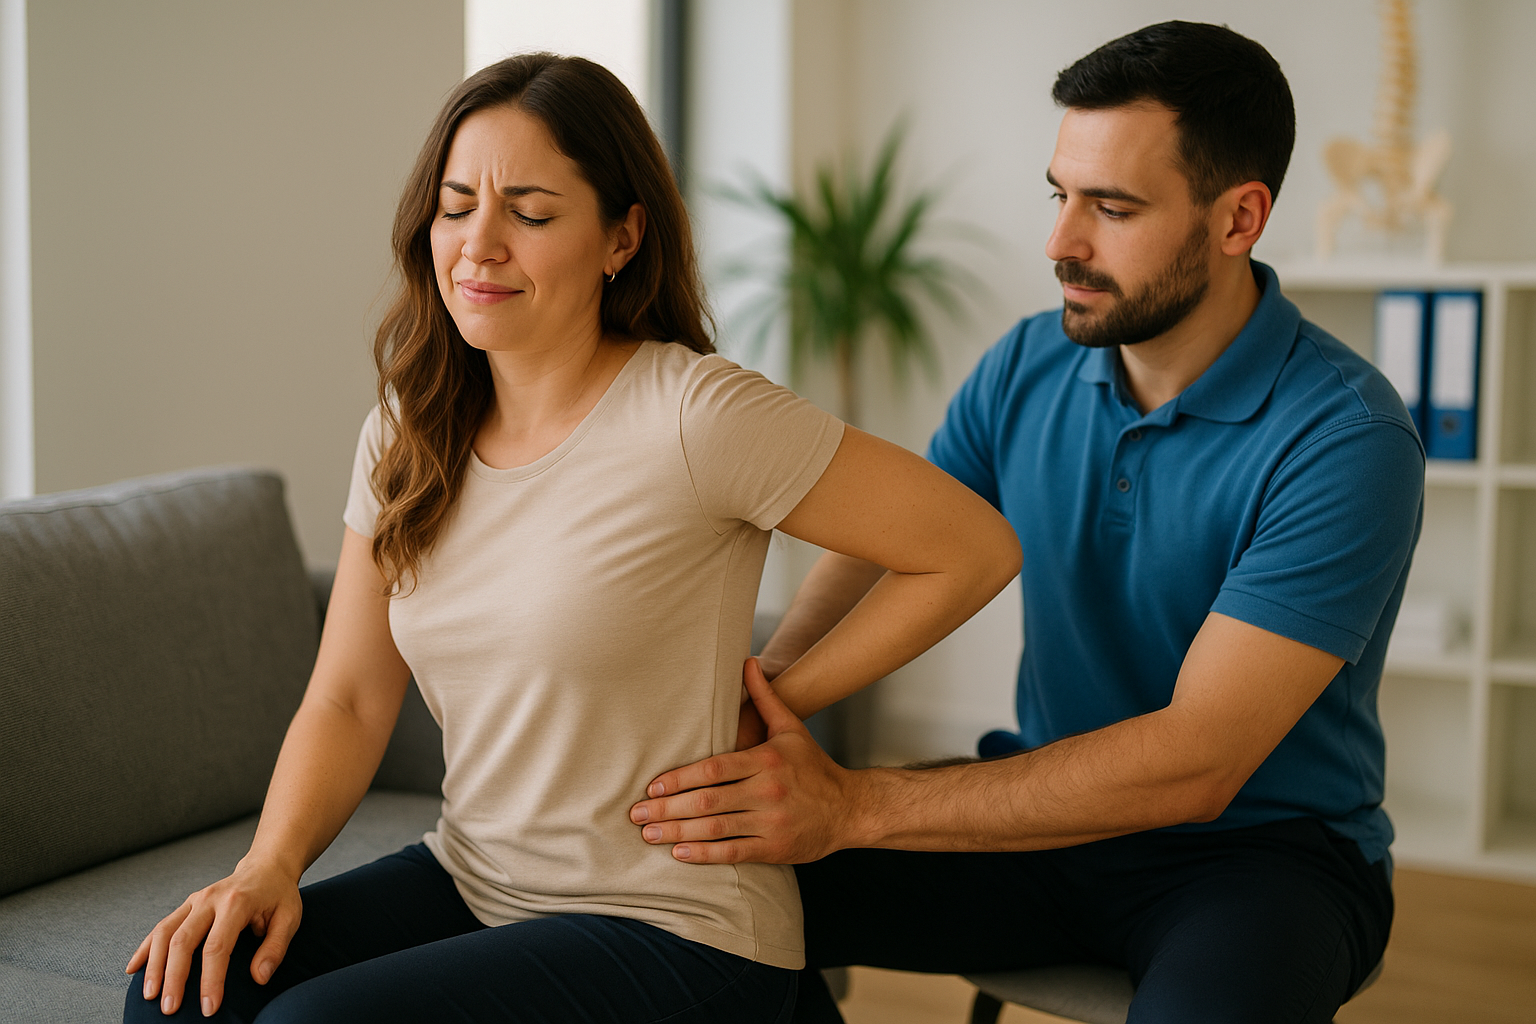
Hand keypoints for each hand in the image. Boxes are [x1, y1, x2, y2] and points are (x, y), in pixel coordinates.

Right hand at [125, 856, 301, 1016]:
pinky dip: (145, 947)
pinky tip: (133, 969)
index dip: (210, 979)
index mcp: (237, 902)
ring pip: (165, 932)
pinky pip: (160, 926)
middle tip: (170, 1009)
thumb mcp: (289, 918)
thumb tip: (259, 978)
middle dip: (174, 977)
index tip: (209, 1007)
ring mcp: (194, 900)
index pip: (217, 946)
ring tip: (149, 995)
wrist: (266, 867)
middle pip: (183, 940)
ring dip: (154, 965)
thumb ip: (275, 948)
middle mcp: (210, 899)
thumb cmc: (279, 896)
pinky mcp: (186, 905)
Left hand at [630, 657, 860, 863]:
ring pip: (716, 828)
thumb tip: (747, 661)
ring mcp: (771, 821)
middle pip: (708, 800)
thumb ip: (764, 697)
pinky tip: (680, 853)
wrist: (850, 808)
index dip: (680, 779)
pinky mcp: (775, 848)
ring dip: (678, 833)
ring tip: (649, 834)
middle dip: (668, 809)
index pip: (714, 769)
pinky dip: (705, 854)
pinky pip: (733, 852)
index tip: (653, 786)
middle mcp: (767, 791)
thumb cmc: (813, 767)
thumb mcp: (790, 728)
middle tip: (637, 813)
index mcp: (766, 760)